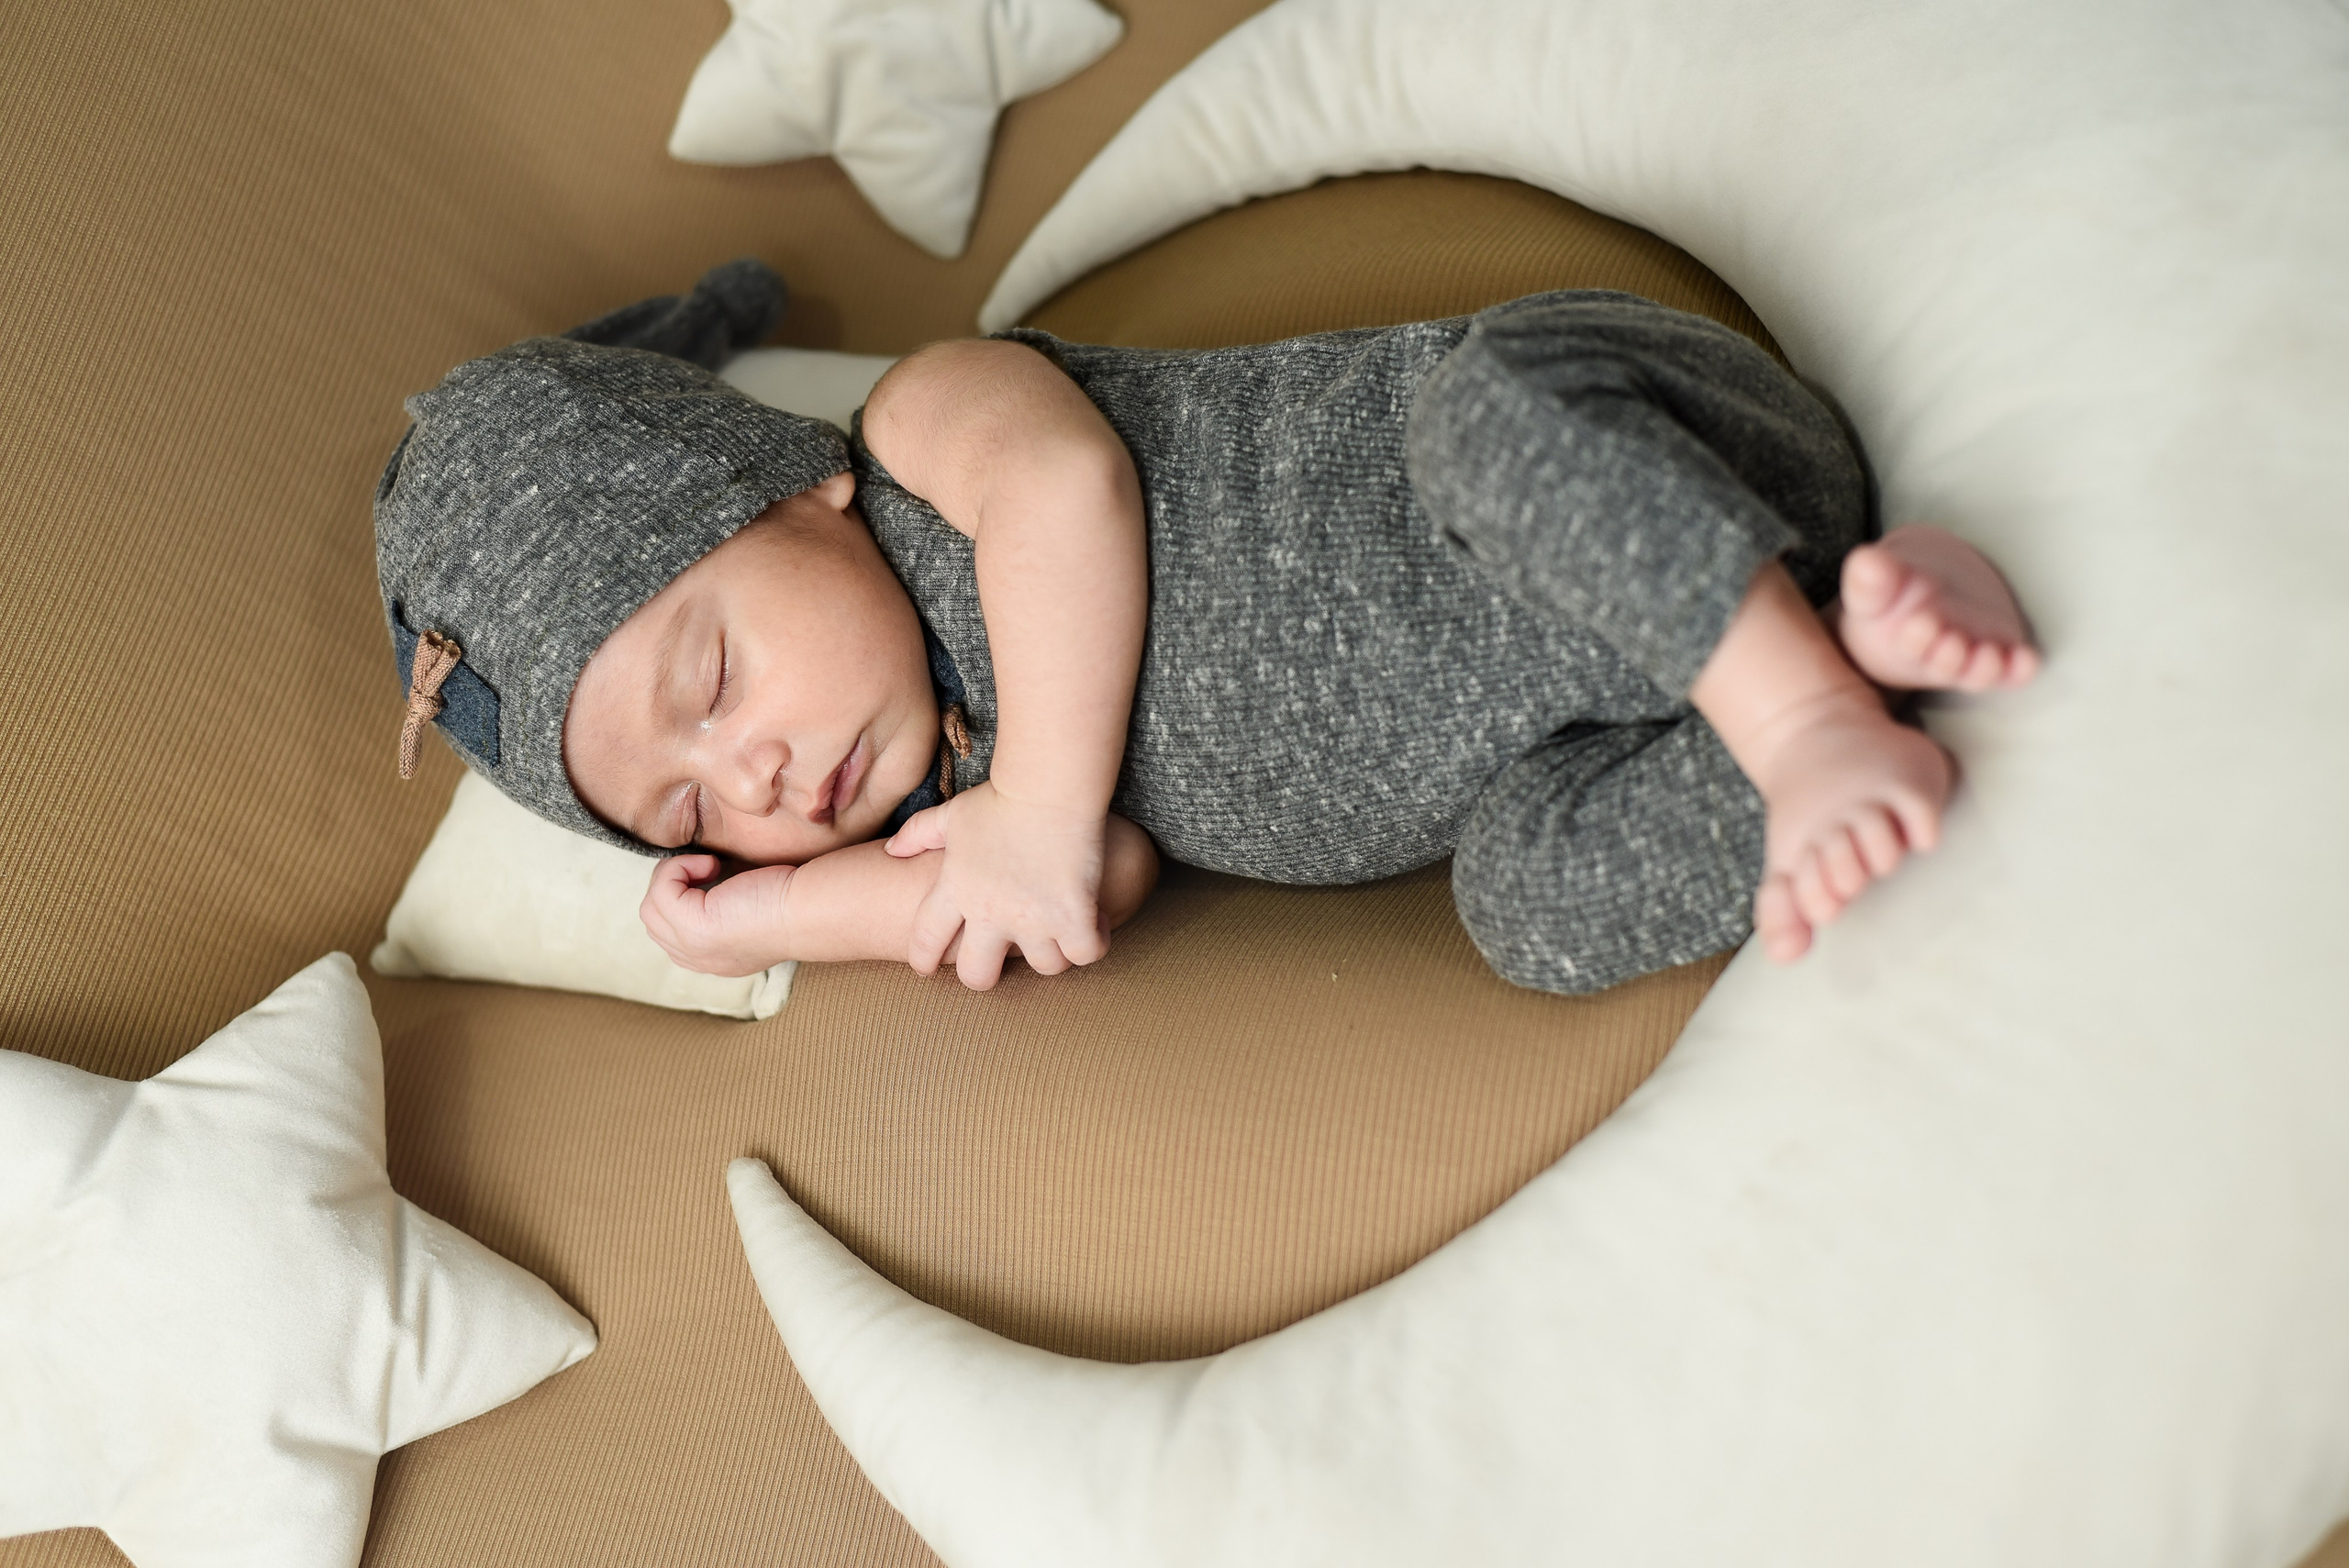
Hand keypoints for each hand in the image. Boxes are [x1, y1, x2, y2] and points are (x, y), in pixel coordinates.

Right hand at [639, 855, 794, 975]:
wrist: (810, 910)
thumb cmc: (791, 900)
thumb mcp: (747, 905)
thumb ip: (722, 901)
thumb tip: (704, 871)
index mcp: (713, 959)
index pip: (669, 935)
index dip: (678, 900)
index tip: (707, 877)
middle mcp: (699, 960)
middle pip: (654, 923)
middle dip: (670, 887)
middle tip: (706, 869)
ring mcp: (693, 948)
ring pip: (650, 909)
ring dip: (672, 877)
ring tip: (708, 867)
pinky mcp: (694, 927)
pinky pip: (660, 892)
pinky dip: (679, 869)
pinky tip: (712, 865)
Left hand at [885, 781, 1107, 989]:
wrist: (1049, 784)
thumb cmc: (1002, 796)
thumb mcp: (952, 814)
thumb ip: (918, 834)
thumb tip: (890, 851)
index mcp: (957, 890)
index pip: (926, 942)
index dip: (924, 960)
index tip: (929, 968)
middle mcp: (991, 913)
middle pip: (978, 976)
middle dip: (985, 975)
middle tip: (999, 961)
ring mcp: (1034, 918)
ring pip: (1044, 966)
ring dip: (1051, 953)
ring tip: (1057, 934)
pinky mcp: (1073, 914)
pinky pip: (1086, 953)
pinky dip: (1092, 943)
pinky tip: (1092, 923)